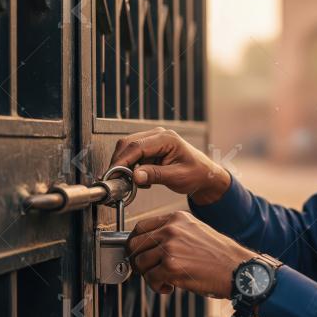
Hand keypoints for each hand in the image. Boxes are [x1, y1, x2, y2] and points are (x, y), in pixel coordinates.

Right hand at [109, 127, 230, 204]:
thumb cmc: (196, 173)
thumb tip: (134, 177)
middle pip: (128, 144)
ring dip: (125, 165)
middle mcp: (158, 135)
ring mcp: (153, 139)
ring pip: (127, 148)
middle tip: (116, 180)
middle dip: (119, 162)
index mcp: (167, 139)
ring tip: (132, 182)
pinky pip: (133, 154)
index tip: (113, 174)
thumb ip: (155, 175)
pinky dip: (131, 166)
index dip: (122, 161)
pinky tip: (140, 178)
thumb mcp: (177, 177)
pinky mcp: (150, 147)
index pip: (137, 146)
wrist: (203, 174)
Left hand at [126, 211, 257, 297]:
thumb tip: (149, 245)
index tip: (139, 253)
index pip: (141, 226)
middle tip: (149, 270)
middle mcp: (171, 229)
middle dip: (139, 260)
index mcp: (177, 218)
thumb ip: (173, 233)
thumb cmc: (220, 255)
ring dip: (149, 276)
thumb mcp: (196, 231)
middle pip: (134, 244)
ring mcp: (170, 247)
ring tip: (165, 279)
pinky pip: (150, 279)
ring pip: (140, 263)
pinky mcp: (171, 266)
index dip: (136, 243)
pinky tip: (171, 287)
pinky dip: (158, 287)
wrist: (237, 268)